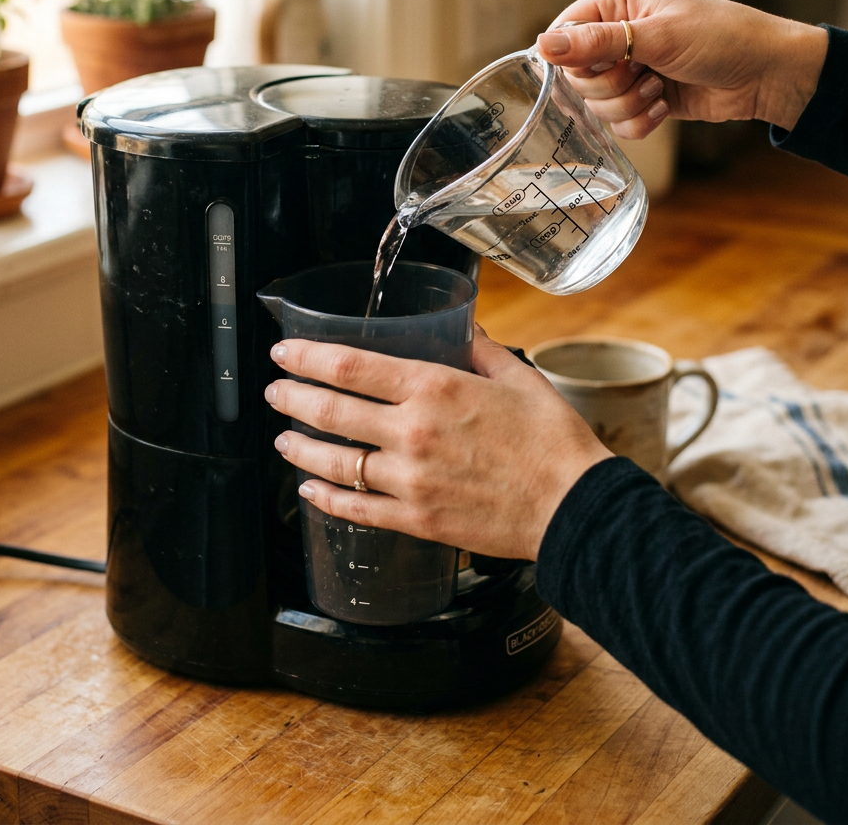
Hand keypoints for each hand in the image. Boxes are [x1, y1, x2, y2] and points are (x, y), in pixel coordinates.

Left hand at [264, 328, 611, 561]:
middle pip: (331, 412)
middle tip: (275, 393)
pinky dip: (326, 500)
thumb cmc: (552, 441)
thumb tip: (464, 328)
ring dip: (300, 448)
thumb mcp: (518, 378)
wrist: (573, 507)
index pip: (351, 367)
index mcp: (434, 389)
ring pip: (335, 463)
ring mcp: (410, 480)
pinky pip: (357, 510)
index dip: (308, 358)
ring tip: (283, 439)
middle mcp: (413, 432)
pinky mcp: (416, 519)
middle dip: (292, 399)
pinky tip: (310, 491)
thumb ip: (481, 350)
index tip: (286, 352)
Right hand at [536, 0, 827, 138]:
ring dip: (628, 105)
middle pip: (578, 76)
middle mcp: (617, 34)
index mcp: (615, 4)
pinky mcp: (642, 98)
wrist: (764, 73)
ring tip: (660, 89)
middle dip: (610, 86)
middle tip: (643, 73)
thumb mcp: (656, 37)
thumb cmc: (720, 37)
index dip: (572, 59)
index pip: (563, 34)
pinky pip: (617, 124)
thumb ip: (596, 43)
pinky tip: (664, 106)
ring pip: (597, 104)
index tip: (600, 66)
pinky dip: (639, 122)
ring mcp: (630, 69)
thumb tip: (543, 45)